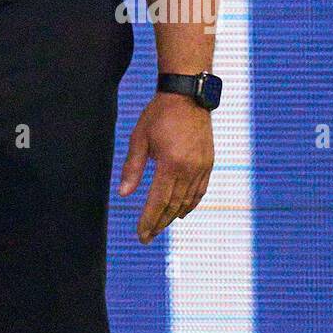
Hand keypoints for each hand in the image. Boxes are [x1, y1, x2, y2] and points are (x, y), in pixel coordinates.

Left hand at [118, 92, 213, 242]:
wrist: (187, 95)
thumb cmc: (159, 114)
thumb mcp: (139, 137)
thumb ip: (133, 167)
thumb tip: (124, 194)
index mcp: (170, 163)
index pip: (158, 201)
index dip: (149, 220)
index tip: (141, 235)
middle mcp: (189, 169)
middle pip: (173, 206)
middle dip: (159, 223)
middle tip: (147, 237)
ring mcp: (201, 167)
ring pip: (187, 201)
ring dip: (173, 216)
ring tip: (160, 226)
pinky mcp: (208, 163)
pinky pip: (200, 191)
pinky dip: (190, 204)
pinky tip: (181, 212)